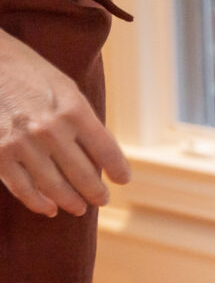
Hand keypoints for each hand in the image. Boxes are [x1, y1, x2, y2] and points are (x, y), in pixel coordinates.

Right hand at [0, 31, 130, 216]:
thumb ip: (82, 119)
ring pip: (54, 187)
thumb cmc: (29, 74)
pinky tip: (49, 208)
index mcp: (74, 110)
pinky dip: (38, 203)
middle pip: (83, 174)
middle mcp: (51, 130)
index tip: (123, 180)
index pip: (106, 150)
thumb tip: (99, 153)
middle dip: (96, 192)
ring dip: (71, 201)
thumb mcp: (66, 88)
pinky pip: (22, 188)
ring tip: (80, 208)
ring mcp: (22, 144)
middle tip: (103, 200)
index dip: (118, 169)